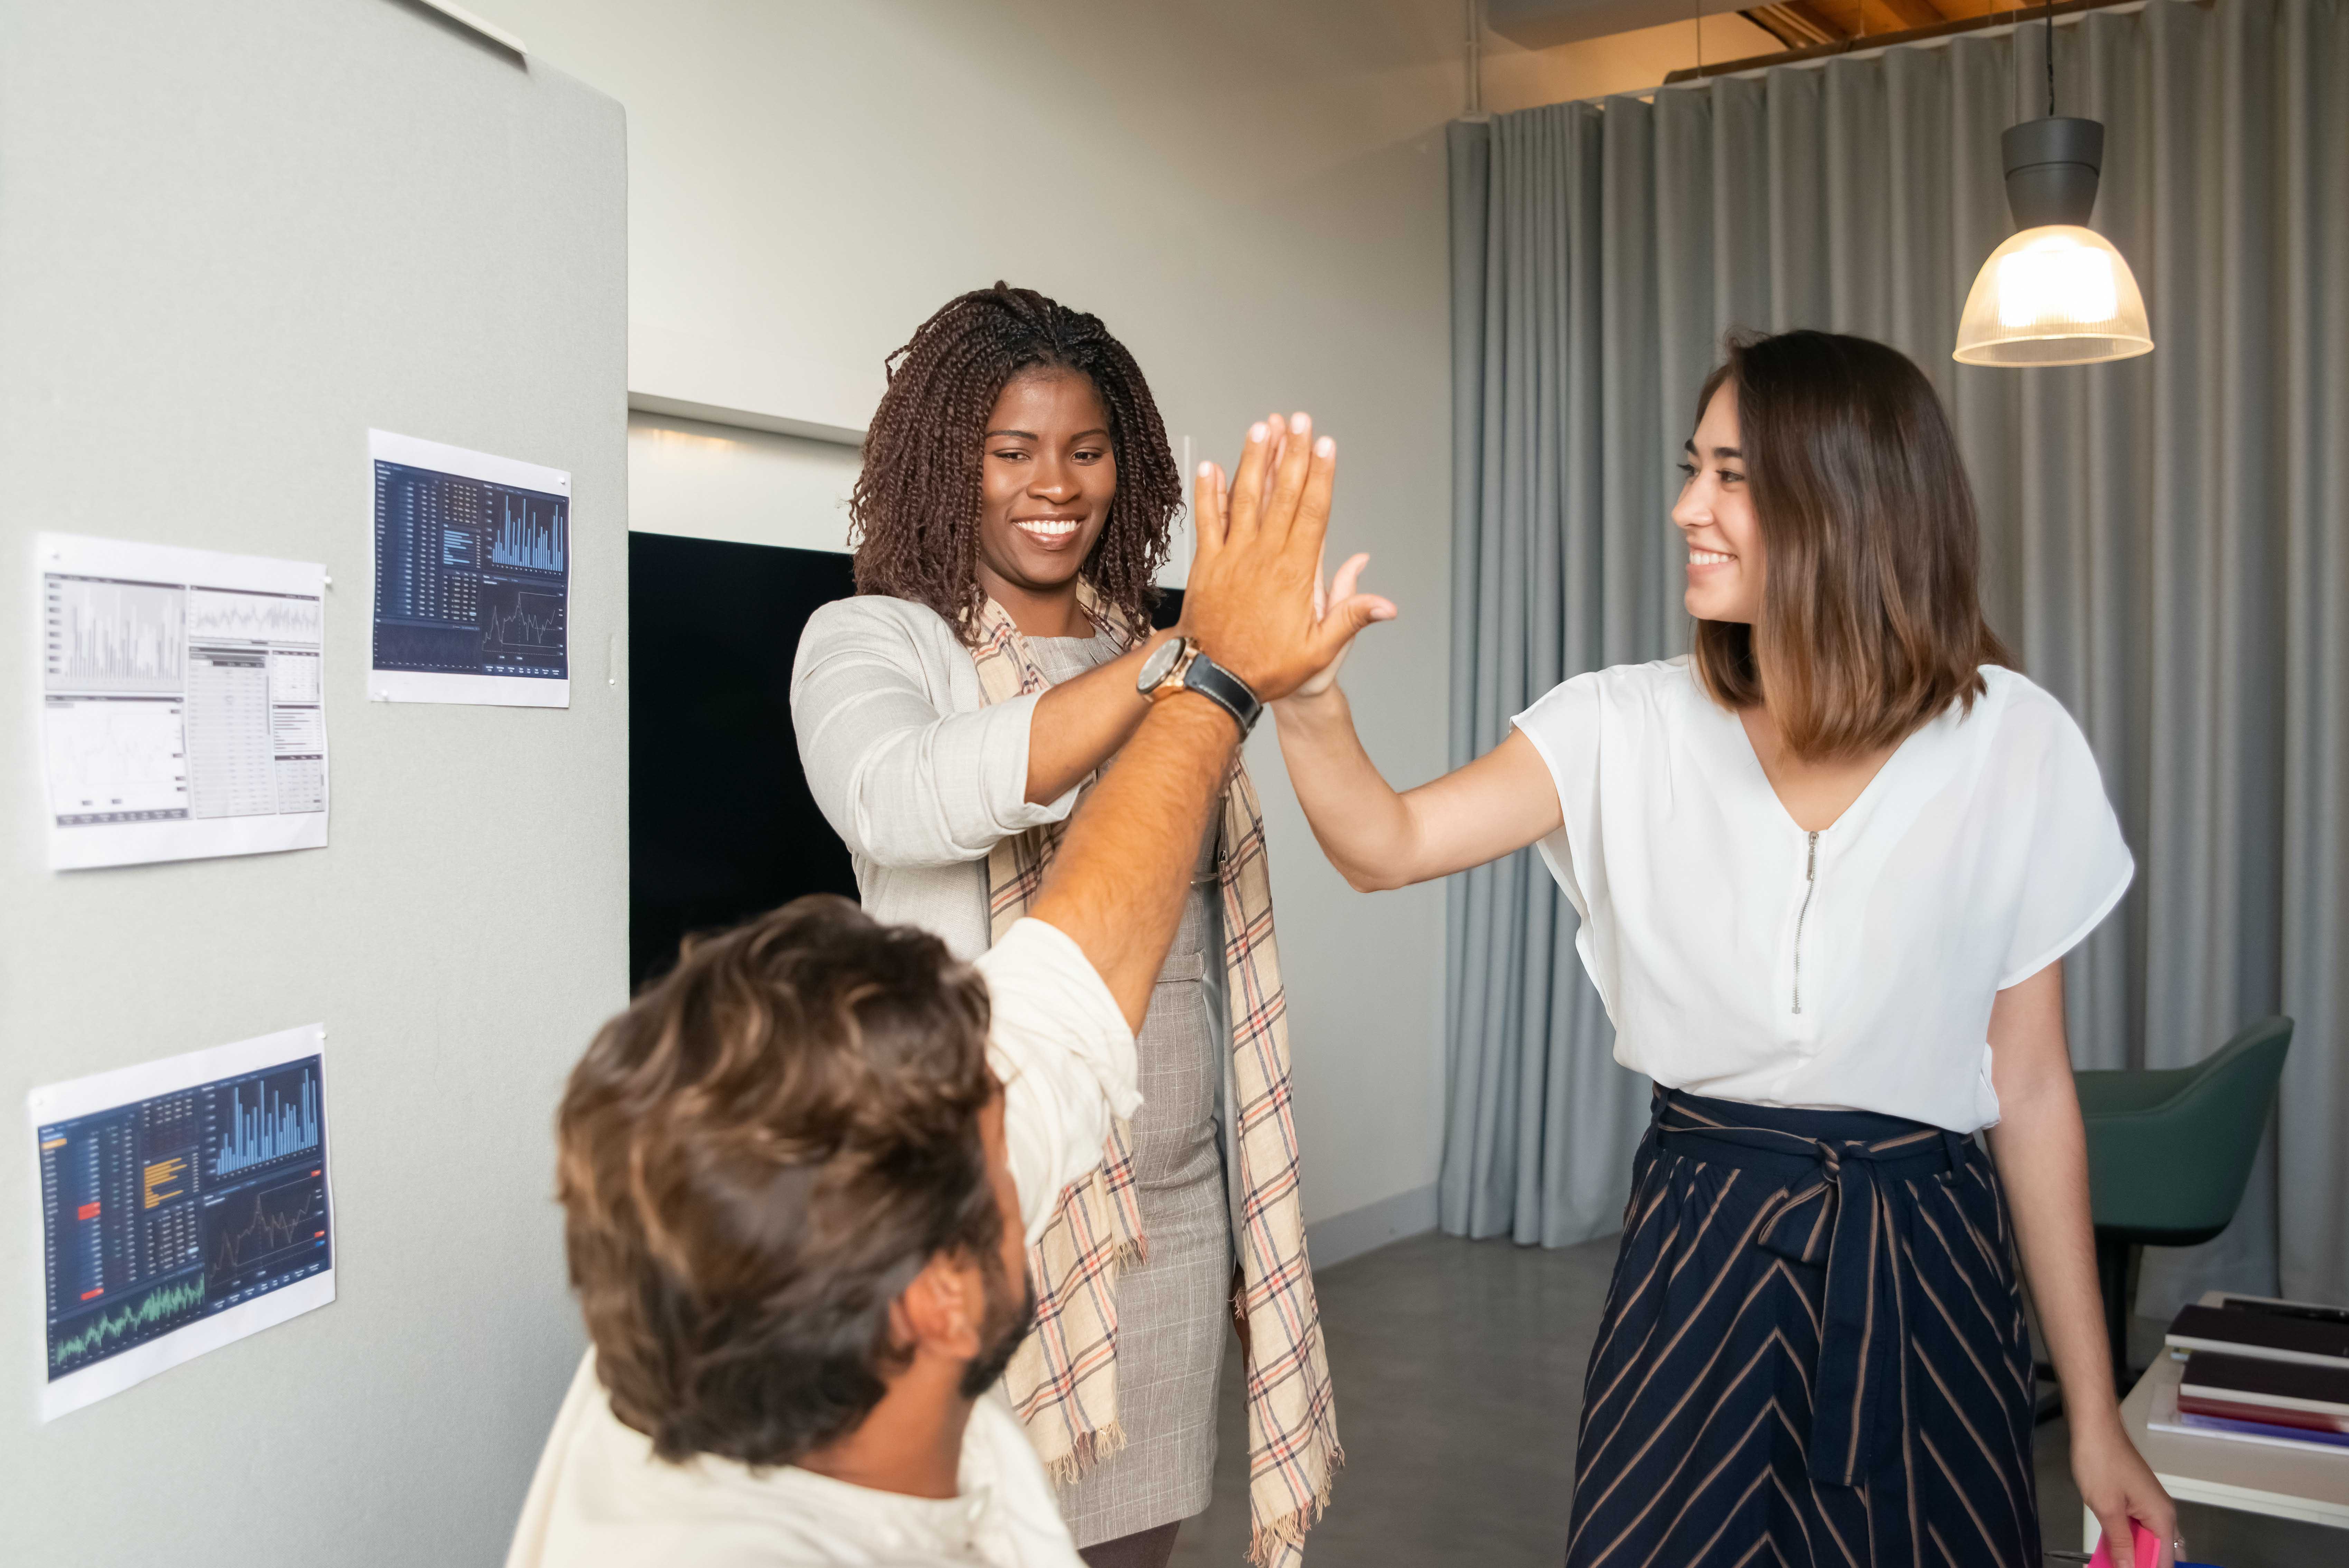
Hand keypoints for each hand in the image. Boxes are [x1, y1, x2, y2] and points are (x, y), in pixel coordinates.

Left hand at [1178, 412, 1394, 702]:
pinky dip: (1208, 492)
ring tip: (1262, 427)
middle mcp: (1263, 557)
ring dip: (1253, 460)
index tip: (1325, 445)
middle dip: (1292, 452)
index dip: (1320, 475)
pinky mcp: (1206, 564)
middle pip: (1282, 494)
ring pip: (1245, 498)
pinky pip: (1207, 520)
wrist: (1213, 682)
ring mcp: (1232, 556)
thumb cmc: (1265, 669)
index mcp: (1295, 572)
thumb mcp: (1318, 651)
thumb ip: (1350, 618)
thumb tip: (1387, 605)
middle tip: (1299, 419)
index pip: (1313, 512)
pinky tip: (1210, 466)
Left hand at [2074, 1417, 2175, 1567]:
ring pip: (2148, 1540)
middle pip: (2160, 1552)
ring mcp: (2150, 1505)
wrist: (2094, 1427)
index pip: (2166, 1560)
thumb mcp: (2107, 1508)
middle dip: (2141, 1562)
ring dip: (2132, 1552)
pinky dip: (2126, 1538)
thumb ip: (2121, 1543)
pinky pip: (2137, 1527)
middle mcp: (2163, 1513)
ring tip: (2112, 1560)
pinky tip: (2111, 1546)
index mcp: (2163, 1518)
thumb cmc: (2100, 1463)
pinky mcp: (2137, 1498)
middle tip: (2118, 1564)